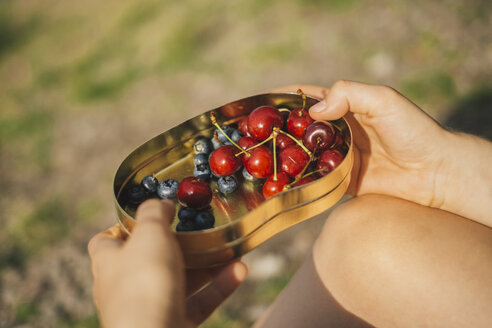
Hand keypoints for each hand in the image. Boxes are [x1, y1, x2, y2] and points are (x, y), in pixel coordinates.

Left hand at [88, 199, 247, 327]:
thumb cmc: (143, 283)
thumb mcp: (149, 233)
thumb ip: (154, 212)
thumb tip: (160, 203)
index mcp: (110, 261)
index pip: (107, 240)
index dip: (126, 226)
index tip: (151, 216)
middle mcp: (126, 286)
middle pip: (152, 259)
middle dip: (180, 244)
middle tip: (200, 230)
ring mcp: (150, 307)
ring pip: (181, 280)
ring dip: (207, 264)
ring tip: (229, 248)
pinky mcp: (173, 323)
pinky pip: (198, 302)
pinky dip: (218, 286)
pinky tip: (239, 270)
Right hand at [273, 81, 491, 224]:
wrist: (434, 172)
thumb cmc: (412, 130)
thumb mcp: (383, 100)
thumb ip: (349, 95)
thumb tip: (313, 111)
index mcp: (345, 107)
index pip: (306, 99)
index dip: (282, 99)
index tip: (257, 104)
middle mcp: (337, 130)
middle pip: (300, 128)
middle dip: (276, 129)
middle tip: (251, 135)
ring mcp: (337, 156)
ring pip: (303, 154)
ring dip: (284, 156)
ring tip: (258, 159)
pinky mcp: (341, 179)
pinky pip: (315, 178)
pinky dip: (298, 179)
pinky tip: (279, 182)